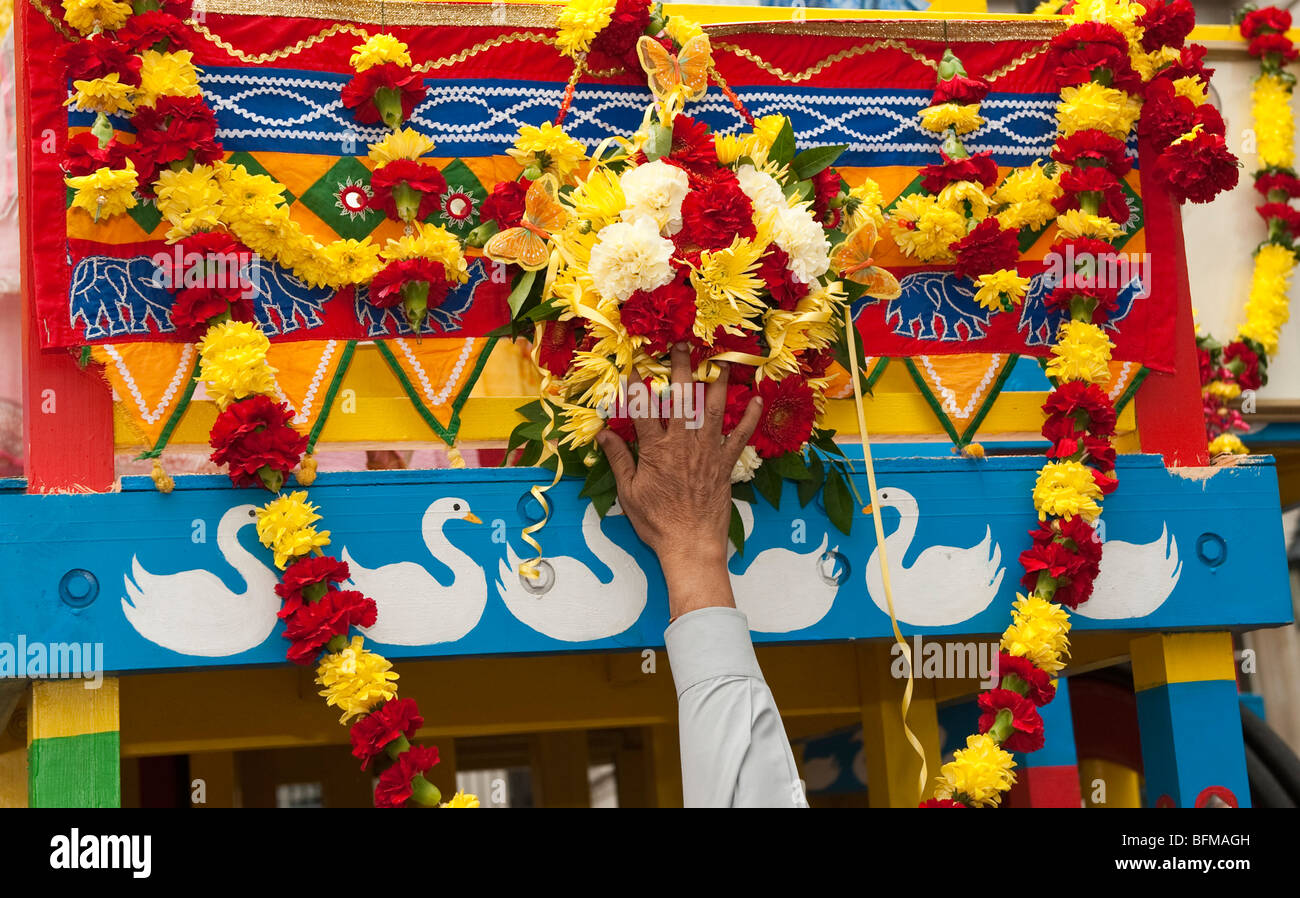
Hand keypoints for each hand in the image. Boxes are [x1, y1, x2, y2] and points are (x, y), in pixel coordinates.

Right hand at [596, 343, 762, 618]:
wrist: (690, 545)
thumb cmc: (656, 522)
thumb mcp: (628, 492)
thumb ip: (617, 459)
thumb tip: (602, 433)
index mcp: (655, 449)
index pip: (643, 408)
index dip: (638, 384)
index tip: (635, 364)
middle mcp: (683, 443)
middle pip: (681, 397)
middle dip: (681, 367)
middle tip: (681, 345)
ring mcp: (707, 451)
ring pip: (713, 408)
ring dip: (718, 382)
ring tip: (721, 360)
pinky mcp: (726, 464)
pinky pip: (741, 436)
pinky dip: (750, 417)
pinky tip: (758, 399)